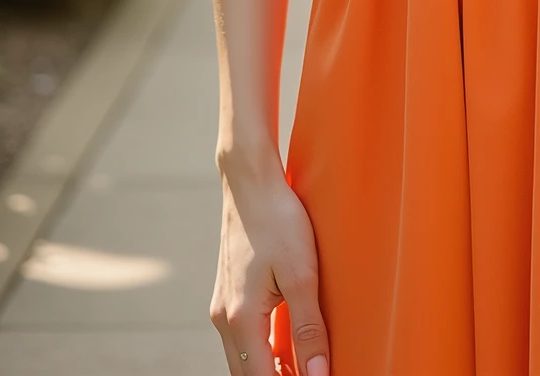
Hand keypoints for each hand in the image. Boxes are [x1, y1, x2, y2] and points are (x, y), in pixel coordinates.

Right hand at [211, 153, 330, 375]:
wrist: (250, 182)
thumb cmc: (278, 221)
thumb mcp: (301, 274)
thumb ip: (308, 329)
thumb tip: (318, 374)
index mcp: (240, 319)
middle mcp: (224, 319)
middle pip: (247, 374)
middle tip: (312, 374)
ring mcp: (222, 306)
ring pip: (242, 358)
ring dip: (268, 370)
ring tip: (303, 367)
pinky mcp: (227, 294)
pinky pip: (242, 338)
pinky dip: (261, 351)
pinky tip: (285, 345)